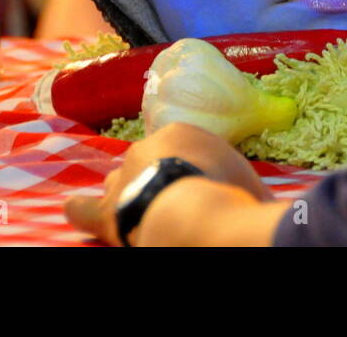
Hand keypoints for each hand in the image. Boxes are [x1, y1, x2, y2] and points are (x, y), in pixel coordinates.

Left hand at [65, 121, 270, 245]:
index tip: (201, 180)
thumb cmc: (231, 193)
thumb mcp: (251, 182)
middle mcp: (148, 146)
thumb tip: (269, 202)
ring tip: (137, 207)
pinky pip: (83, 208)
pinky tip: (77, 212)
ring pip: (117, 181)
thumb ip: (249, 186)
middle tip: (174, 197)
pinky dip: (82, 211)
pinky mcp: (107, 211)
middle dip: (157, 176)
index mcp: (183, 131)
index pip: (180, 144)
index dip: (189, 165)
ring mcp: (124, 177)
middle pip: (147, 159)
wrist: (194, 215)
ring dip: (126, 194)